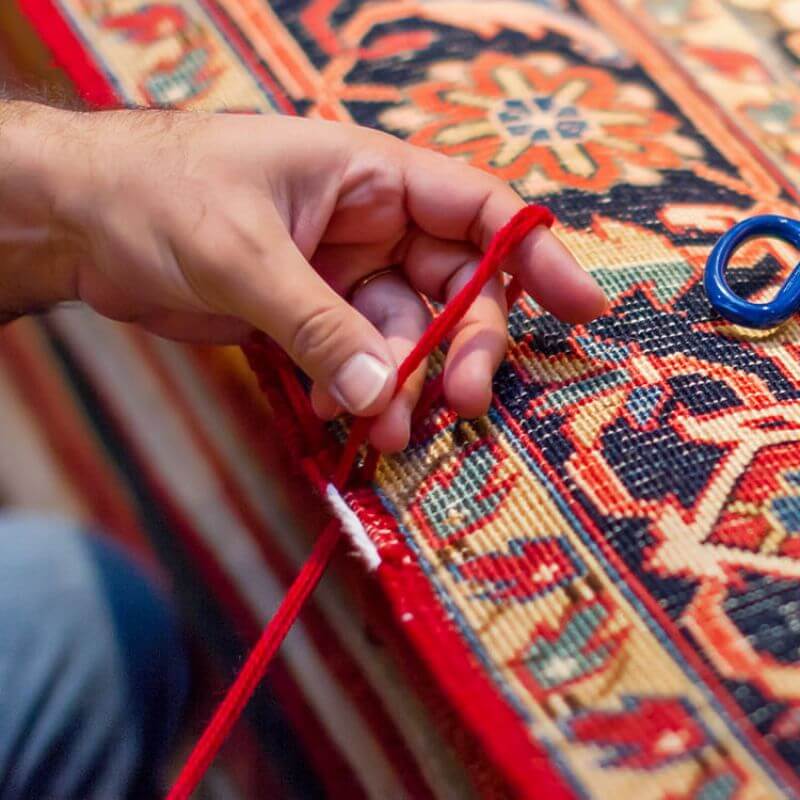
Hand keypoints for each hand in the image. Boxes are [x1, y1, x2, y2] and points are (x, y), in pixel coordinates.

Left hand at [3, 103, 606, 451]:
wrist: (84, 222)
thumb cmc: (158, 194)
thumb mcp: (244, 252)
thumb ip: (319, 323)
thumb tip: (387, 392)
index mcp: (370, 175)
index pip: (475, 208)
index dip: (534, 253)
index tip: (580, 307)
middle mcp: (370, 226)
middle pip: (454, 288)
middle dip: (465, 346)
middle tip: (461, 402)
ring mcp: (344, 276)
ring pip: (409, 337)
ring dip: (407, 383)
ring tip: (388, 425)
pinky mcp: (313, 320)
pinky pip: (362, 362)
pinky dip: (362, 392)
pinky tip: (344, 412)